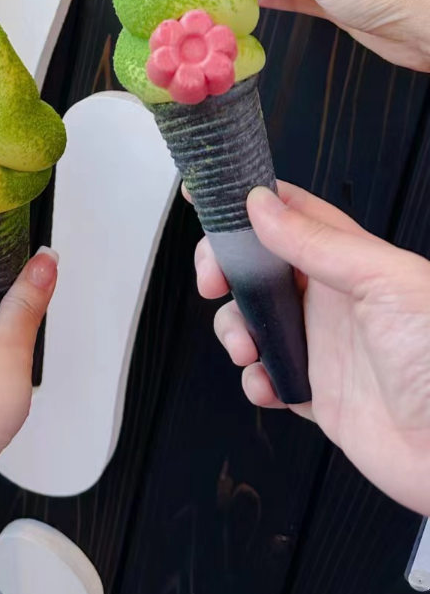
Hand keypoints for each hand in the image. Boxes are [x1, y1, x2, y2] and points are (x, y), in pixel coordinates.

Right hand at [196, 181, 429, 515]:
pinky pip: (267, 379)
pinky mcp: (318, 395)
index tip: (206, 198)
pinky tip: (269, 383)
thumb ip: (320, 243)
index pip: (291, 214)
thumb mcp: (386, 283)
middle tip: (213, 281)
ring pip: (253, 322)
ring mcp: (323, 347)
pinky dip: (254, 380)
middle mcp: (333, 300)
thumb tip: (263, 205)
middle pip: (258, 267)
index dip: (248, 202)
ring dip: (234, 330)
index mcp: (353, 262)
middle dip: (225, 269)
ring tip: (248, 346)